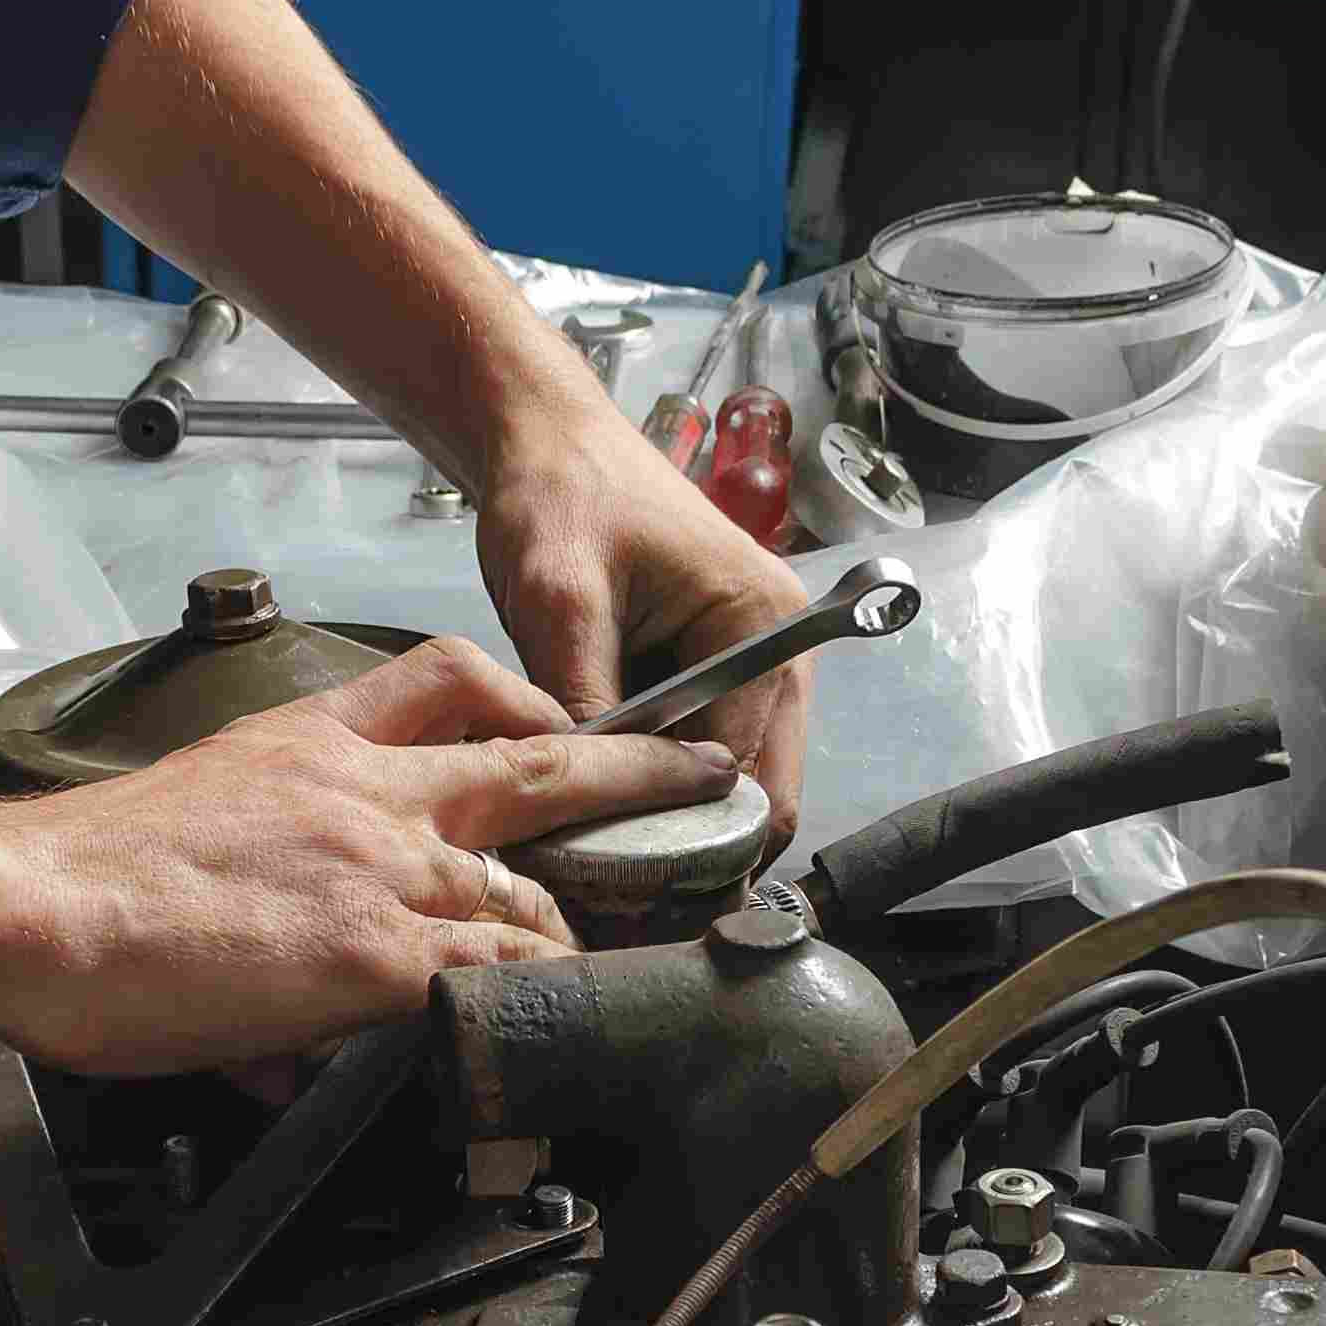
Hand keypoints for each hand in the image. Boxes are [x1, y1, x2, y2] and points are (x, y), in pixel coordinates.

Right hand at [0, 637, 737, 1075]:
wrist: (29, 905)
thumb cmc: (78, 877)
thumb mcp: (193, 829)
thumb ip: (264, 890)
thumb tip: (280, 1022)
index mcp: (315, 743)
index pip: (447, 681)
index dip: (526, 699)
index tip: (567, 718)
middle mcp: (370, 794)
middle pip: (540, 762)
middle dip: (635, 769)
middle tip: (705, 777)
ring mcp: (385, 872)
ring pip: (534, 890)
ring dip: (584, 929)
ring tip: (634, 957)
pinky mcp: (379, 958)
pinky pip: (499, 976)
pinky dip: (536, 1005)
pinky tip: (560, 1033)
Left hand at [477, 407, 817, 844]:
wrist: (545, 441)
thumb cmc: (559, 496)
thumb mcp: (559, 600)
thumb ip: (585, 702)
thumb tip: (591, 805)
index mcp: (765, 625)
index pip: (747, 772)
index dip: (686, 832)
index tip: (620, 878)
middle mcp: (779, 651)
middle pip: (757, 789)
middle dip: (689, 837)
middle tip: (610, 884)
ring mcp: (752, 662)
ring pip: (724, 777)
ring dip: (667, 808)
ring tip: (595, 843)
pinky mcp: (713, 669)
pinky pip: (696, 746)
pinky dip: (654, 774)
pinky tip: (598, 793)